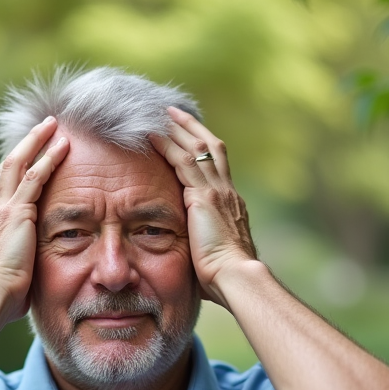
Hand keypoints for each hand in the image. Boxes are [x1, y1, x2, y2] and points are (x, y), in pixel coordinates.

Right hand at [0, 117, 68, 323]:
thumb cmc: (1, 299)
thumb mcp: (11, 275)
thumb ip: (20, 264)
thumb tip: (29, 275)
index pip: (0, 189)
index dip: (12, 170)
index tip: (24, 156)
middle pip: (7, 167)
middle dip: (25, 145)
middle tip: (41, 128)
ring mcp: (3, 209)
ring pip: (19, 163)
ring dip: (37, 141)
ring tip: (52, 124)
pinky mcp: (17, 212)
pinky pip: (35, 176)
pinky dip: (49, 157)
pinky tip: (63, 145)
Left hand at [150, 107, 256, 306]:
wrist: (236, 278)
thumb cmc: (224, 278)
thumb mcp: (212, 255)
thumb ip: (202, 245)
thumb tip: (191, 255)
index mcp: (231, 205)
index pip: (217, 167)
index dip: (204, 147)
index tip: (190, 135)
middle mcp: (227, 192)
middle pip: (212, 147)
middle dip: (192, 127)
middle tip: (173, 111)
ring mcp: (217, 191)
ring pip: (198, 147)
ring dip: (178, 128)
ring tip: (160, 112)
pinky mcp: (203, 196)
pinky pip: (183, 161)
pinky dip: (168, 145)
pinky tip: (152, 135)